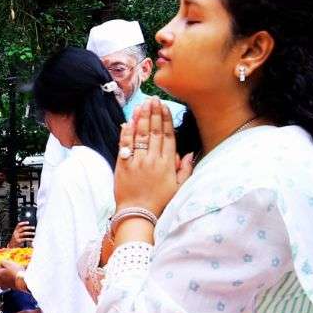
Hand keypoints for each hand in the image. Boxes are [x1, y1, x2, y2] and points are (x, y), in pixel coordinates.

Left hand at [0, 259, 21, 290]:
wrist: (24, 280)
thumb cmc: (16, 271)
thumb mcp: (8, 263)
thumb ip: (3, 262)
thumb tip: (0, 262)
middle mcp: (1, 281)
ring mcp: (7, 285)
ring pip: (0, 287)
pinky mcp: (13, 287)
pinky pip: (8, 287)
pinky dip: (8, 285)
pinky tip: (10, 282)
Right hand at [10, 221, 34, 246]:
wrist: (11, 247)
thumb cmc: (16, 240)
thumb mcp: (17, 235)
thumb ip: (21, 232)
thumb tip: (29, 229)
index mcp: (15, 231)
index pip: (18, 225)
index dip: (23, 223)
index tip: (28, 222)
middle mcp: (15, 233)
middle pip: (22, 228)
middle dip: (29, 227)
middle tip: (33, 228)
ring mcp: (16, 237)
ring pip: (24, 233)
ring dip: (30, 233)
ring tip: (34, 233)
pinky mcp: (18, 241)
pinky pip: (25, 239)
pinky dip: (29, 239)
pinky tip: (32, 239)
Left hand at [113, 98, 193, 216]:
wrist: (137, 214)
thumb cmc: (159, 202)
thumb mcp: (179, 188)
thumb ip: (185, 169)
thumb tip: (189, 153)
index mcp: (167, 164)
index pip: (167, 136)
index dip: (166, 120)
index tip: (165, 107)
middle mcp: (152, 159)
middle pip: (153, 131)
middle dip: (154, 113)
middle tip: (154, 99)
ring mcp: (137, 161)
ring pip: (139, 135)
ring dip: (141, 118)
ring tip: (143, 104)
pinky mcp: (123, 165)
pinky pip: (125, 145)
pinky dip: (126, 132)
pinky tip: (128, 121)